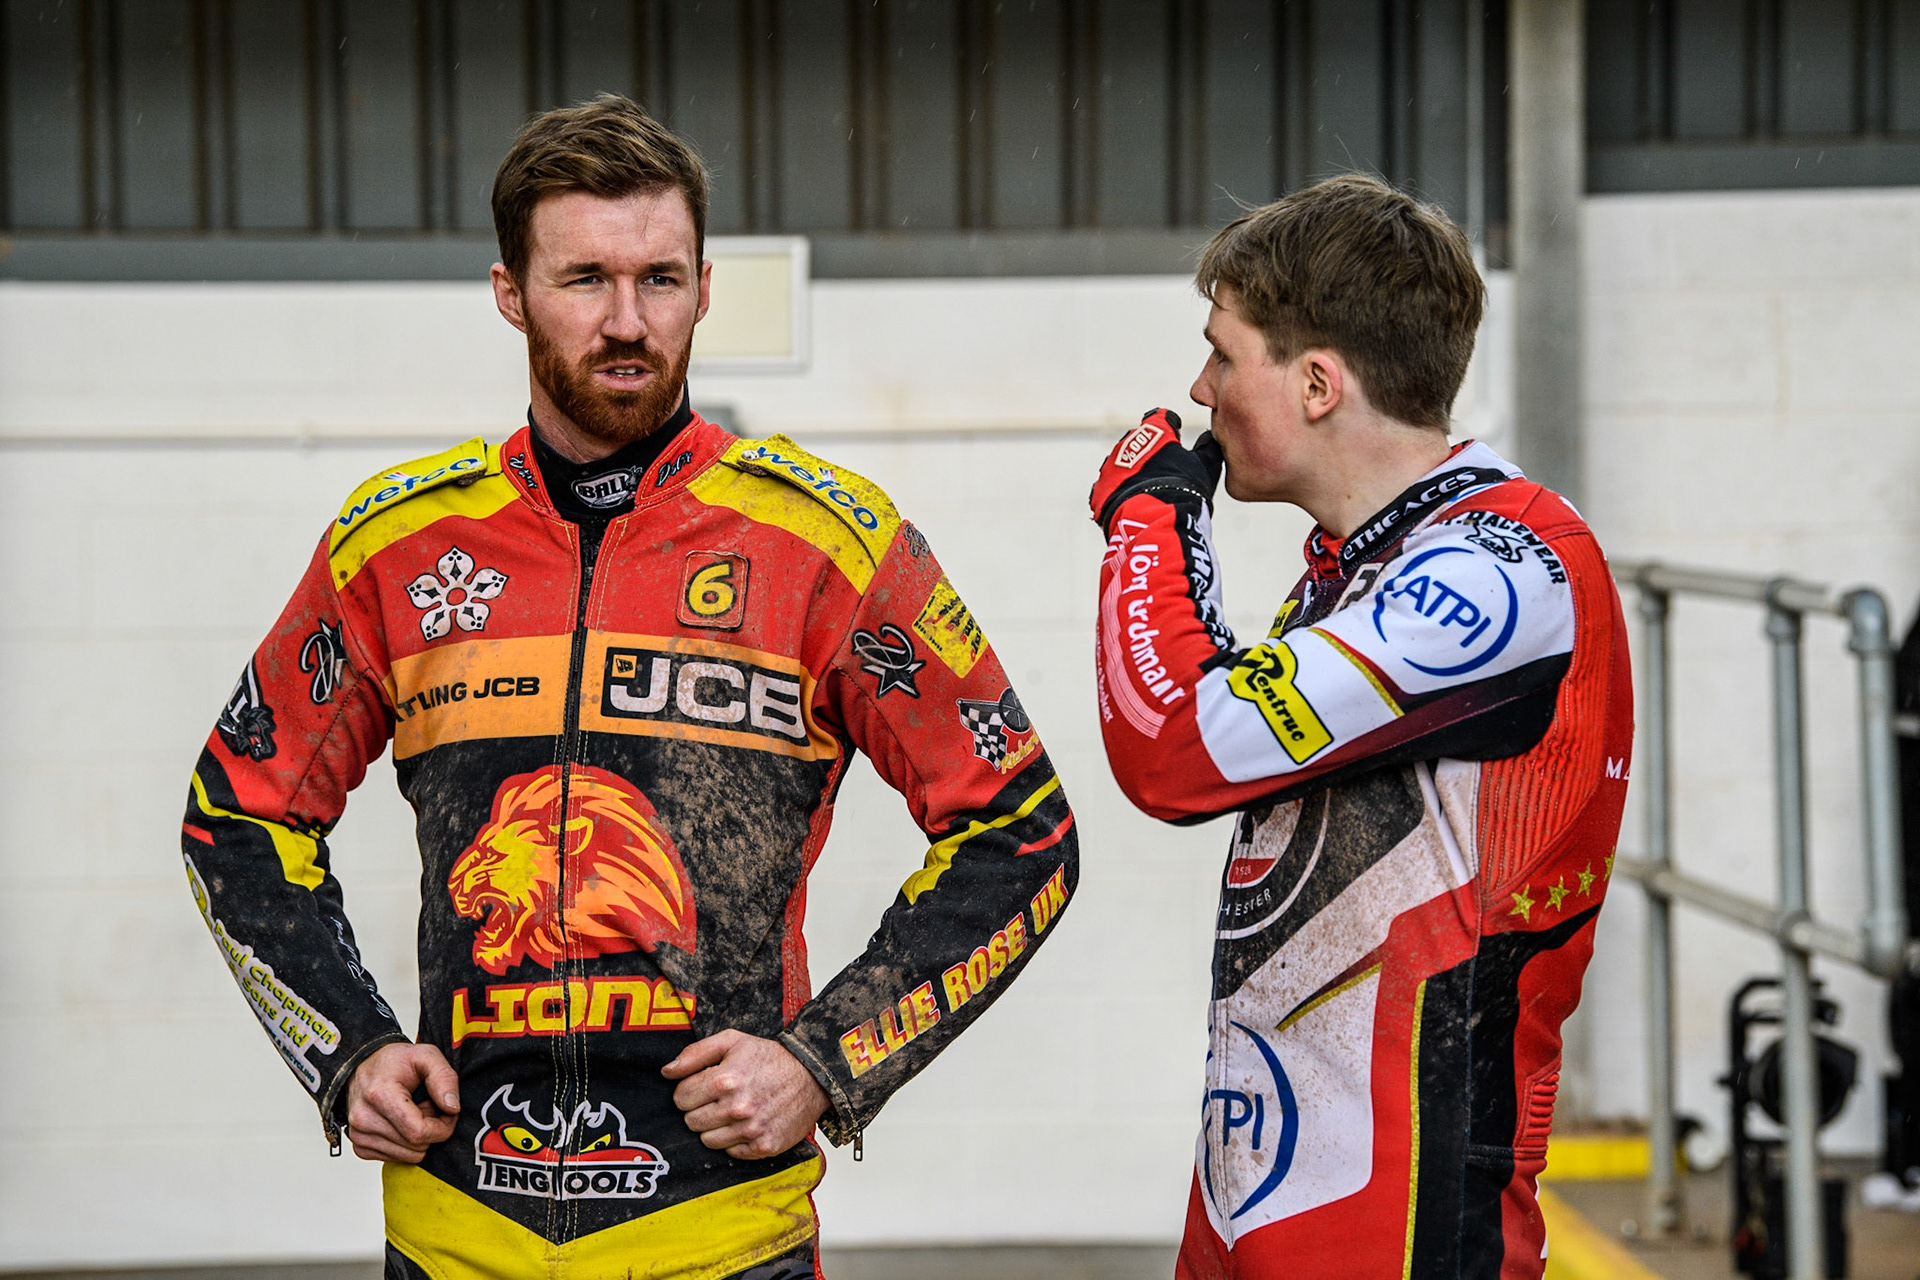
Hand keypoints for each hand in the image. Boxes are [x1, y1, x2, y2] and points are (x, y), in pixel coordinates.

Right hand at [343, 1042, 459, 1163]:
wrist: (363, 1068)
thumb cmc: (394, 1062)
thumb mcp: (426, 1056)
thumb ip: (444, 1078)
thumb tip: (453, 1108)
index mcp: (380, 1095)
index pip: (419, 1132)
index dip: (443, 1127)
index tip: (447, 1112)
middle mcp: (364, 1119)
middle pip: (416, 1146)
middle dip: (432, 1130)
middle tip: (428, 1107)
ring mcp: (359, 1136)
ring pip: (409, 1156)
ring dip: (419, 1138)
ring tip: (413, 1113)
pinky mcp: (360, 1147)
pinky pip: (396, 1159)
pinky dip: (405, 1144)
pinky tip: (401, 1123)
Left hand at [663, 1030, 828, 1159]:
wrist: (812, 1076)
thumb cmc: (771, 1058)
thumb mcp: (732, 1041)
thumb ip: (695, 1054)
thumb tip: (667, 1072)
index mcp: (724, 1080)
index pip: (680, 1098)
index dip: (688, 1091)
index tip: (703, 1087)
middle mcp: (735, 1108)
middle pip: (691, 1122)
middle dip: (699, 1109)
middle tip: (718, 1099)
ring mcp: (750, 1130)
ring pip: (707, 1140)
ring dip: (715, 1127)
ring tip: (732, 1111)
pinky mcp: (763, 1147)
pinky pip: (731, 1153)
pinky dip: (734, 1141)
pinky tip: (745, 1124)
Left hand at [1088, 408, 1223, 529]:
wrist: (1153, 521)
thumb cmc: (1183, 490)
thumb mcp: (1205, 466)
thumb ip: (1207, 448)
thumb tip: (1209, 440)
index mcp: (1153, 431)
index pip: (1160, 418)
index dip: (1170, 425)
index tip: (1175, 434)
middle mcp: (1127, 443)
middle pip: (1138, 443)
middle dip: (1149, 454)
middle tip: (1163, 472)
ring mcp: (1110, 467)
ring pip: (1121, 465)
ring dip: (1131, 474)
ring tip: (1147, 493)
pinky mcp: (1099, 490)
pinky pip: (1109, 489)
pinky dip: (1119, 495)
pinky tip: (1132, 506)